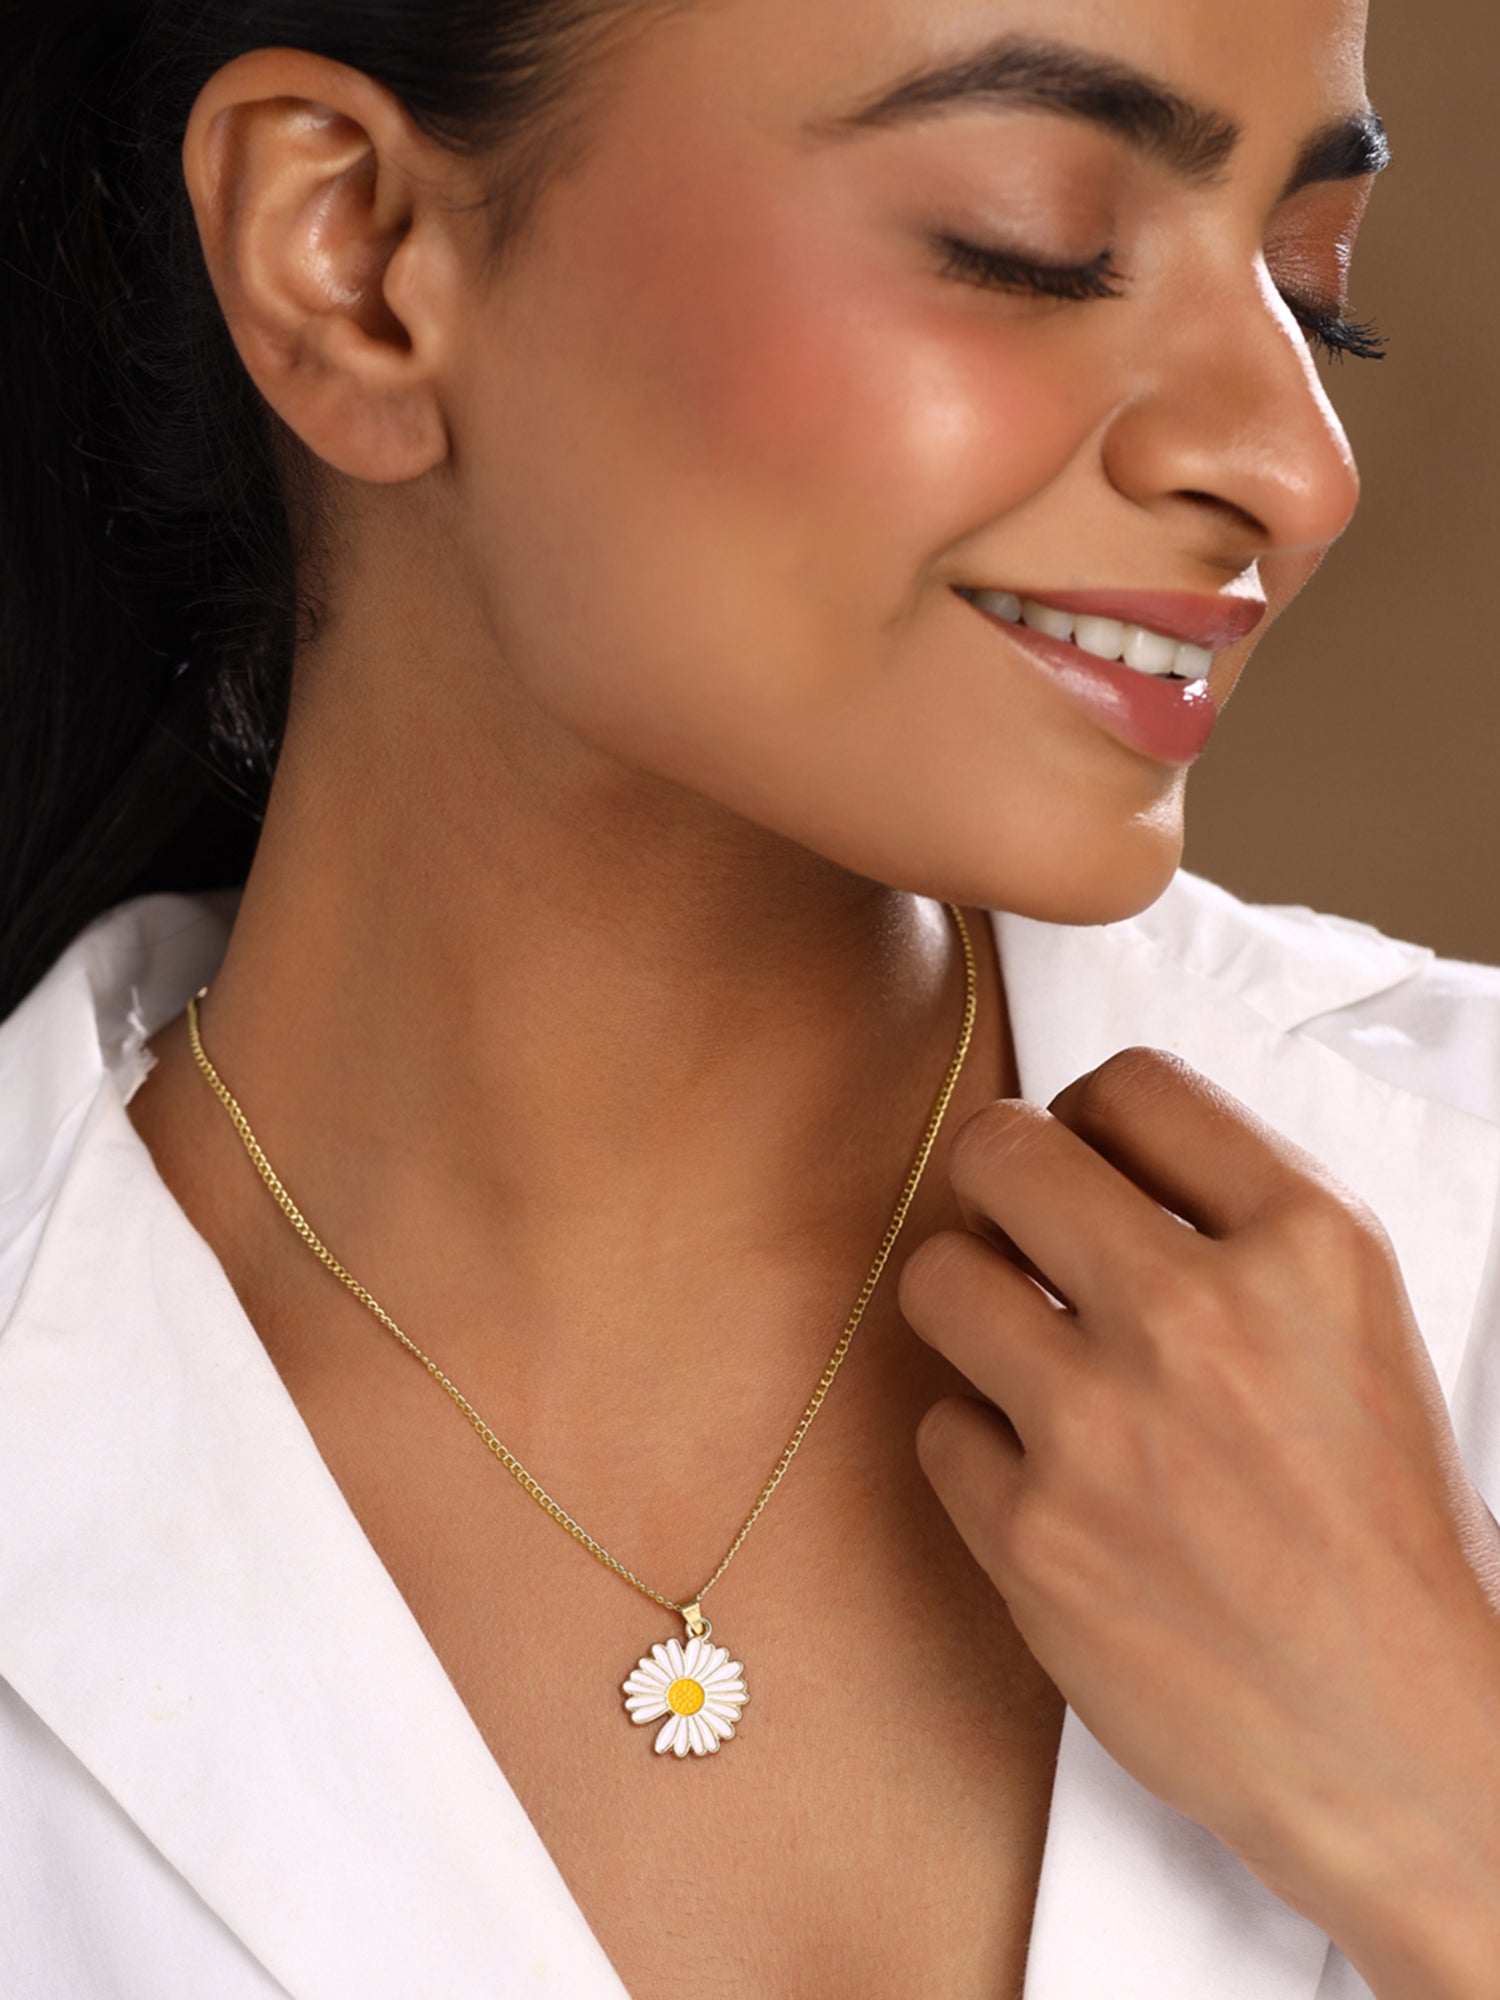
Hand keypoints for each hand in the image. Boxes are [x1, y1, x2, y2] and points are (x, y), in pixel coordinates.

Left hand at [898, 1048, 1499, 1995]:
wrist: (1400, 1736)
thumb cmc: (1384, 1533)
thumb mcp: (1360, 1326)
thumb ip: (1237, 1221)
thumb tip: (1097, 1149)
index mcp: (1305, 1248)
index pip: (1129, 1085)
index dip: (1089, 1116)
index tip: (1086, 1157)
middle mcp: (1198, 1318)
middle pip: (1000, 1151)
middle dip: (997, 1178)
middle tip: (1015, 1226)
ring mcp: (1102, 1428)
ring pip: (935, 1276)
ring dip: (968, 1303)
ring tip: (1018, 1348)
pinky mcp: (1033, 1535)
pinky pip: (936, 1423)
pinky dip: (978, 1446)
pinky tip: (1045, 1477)